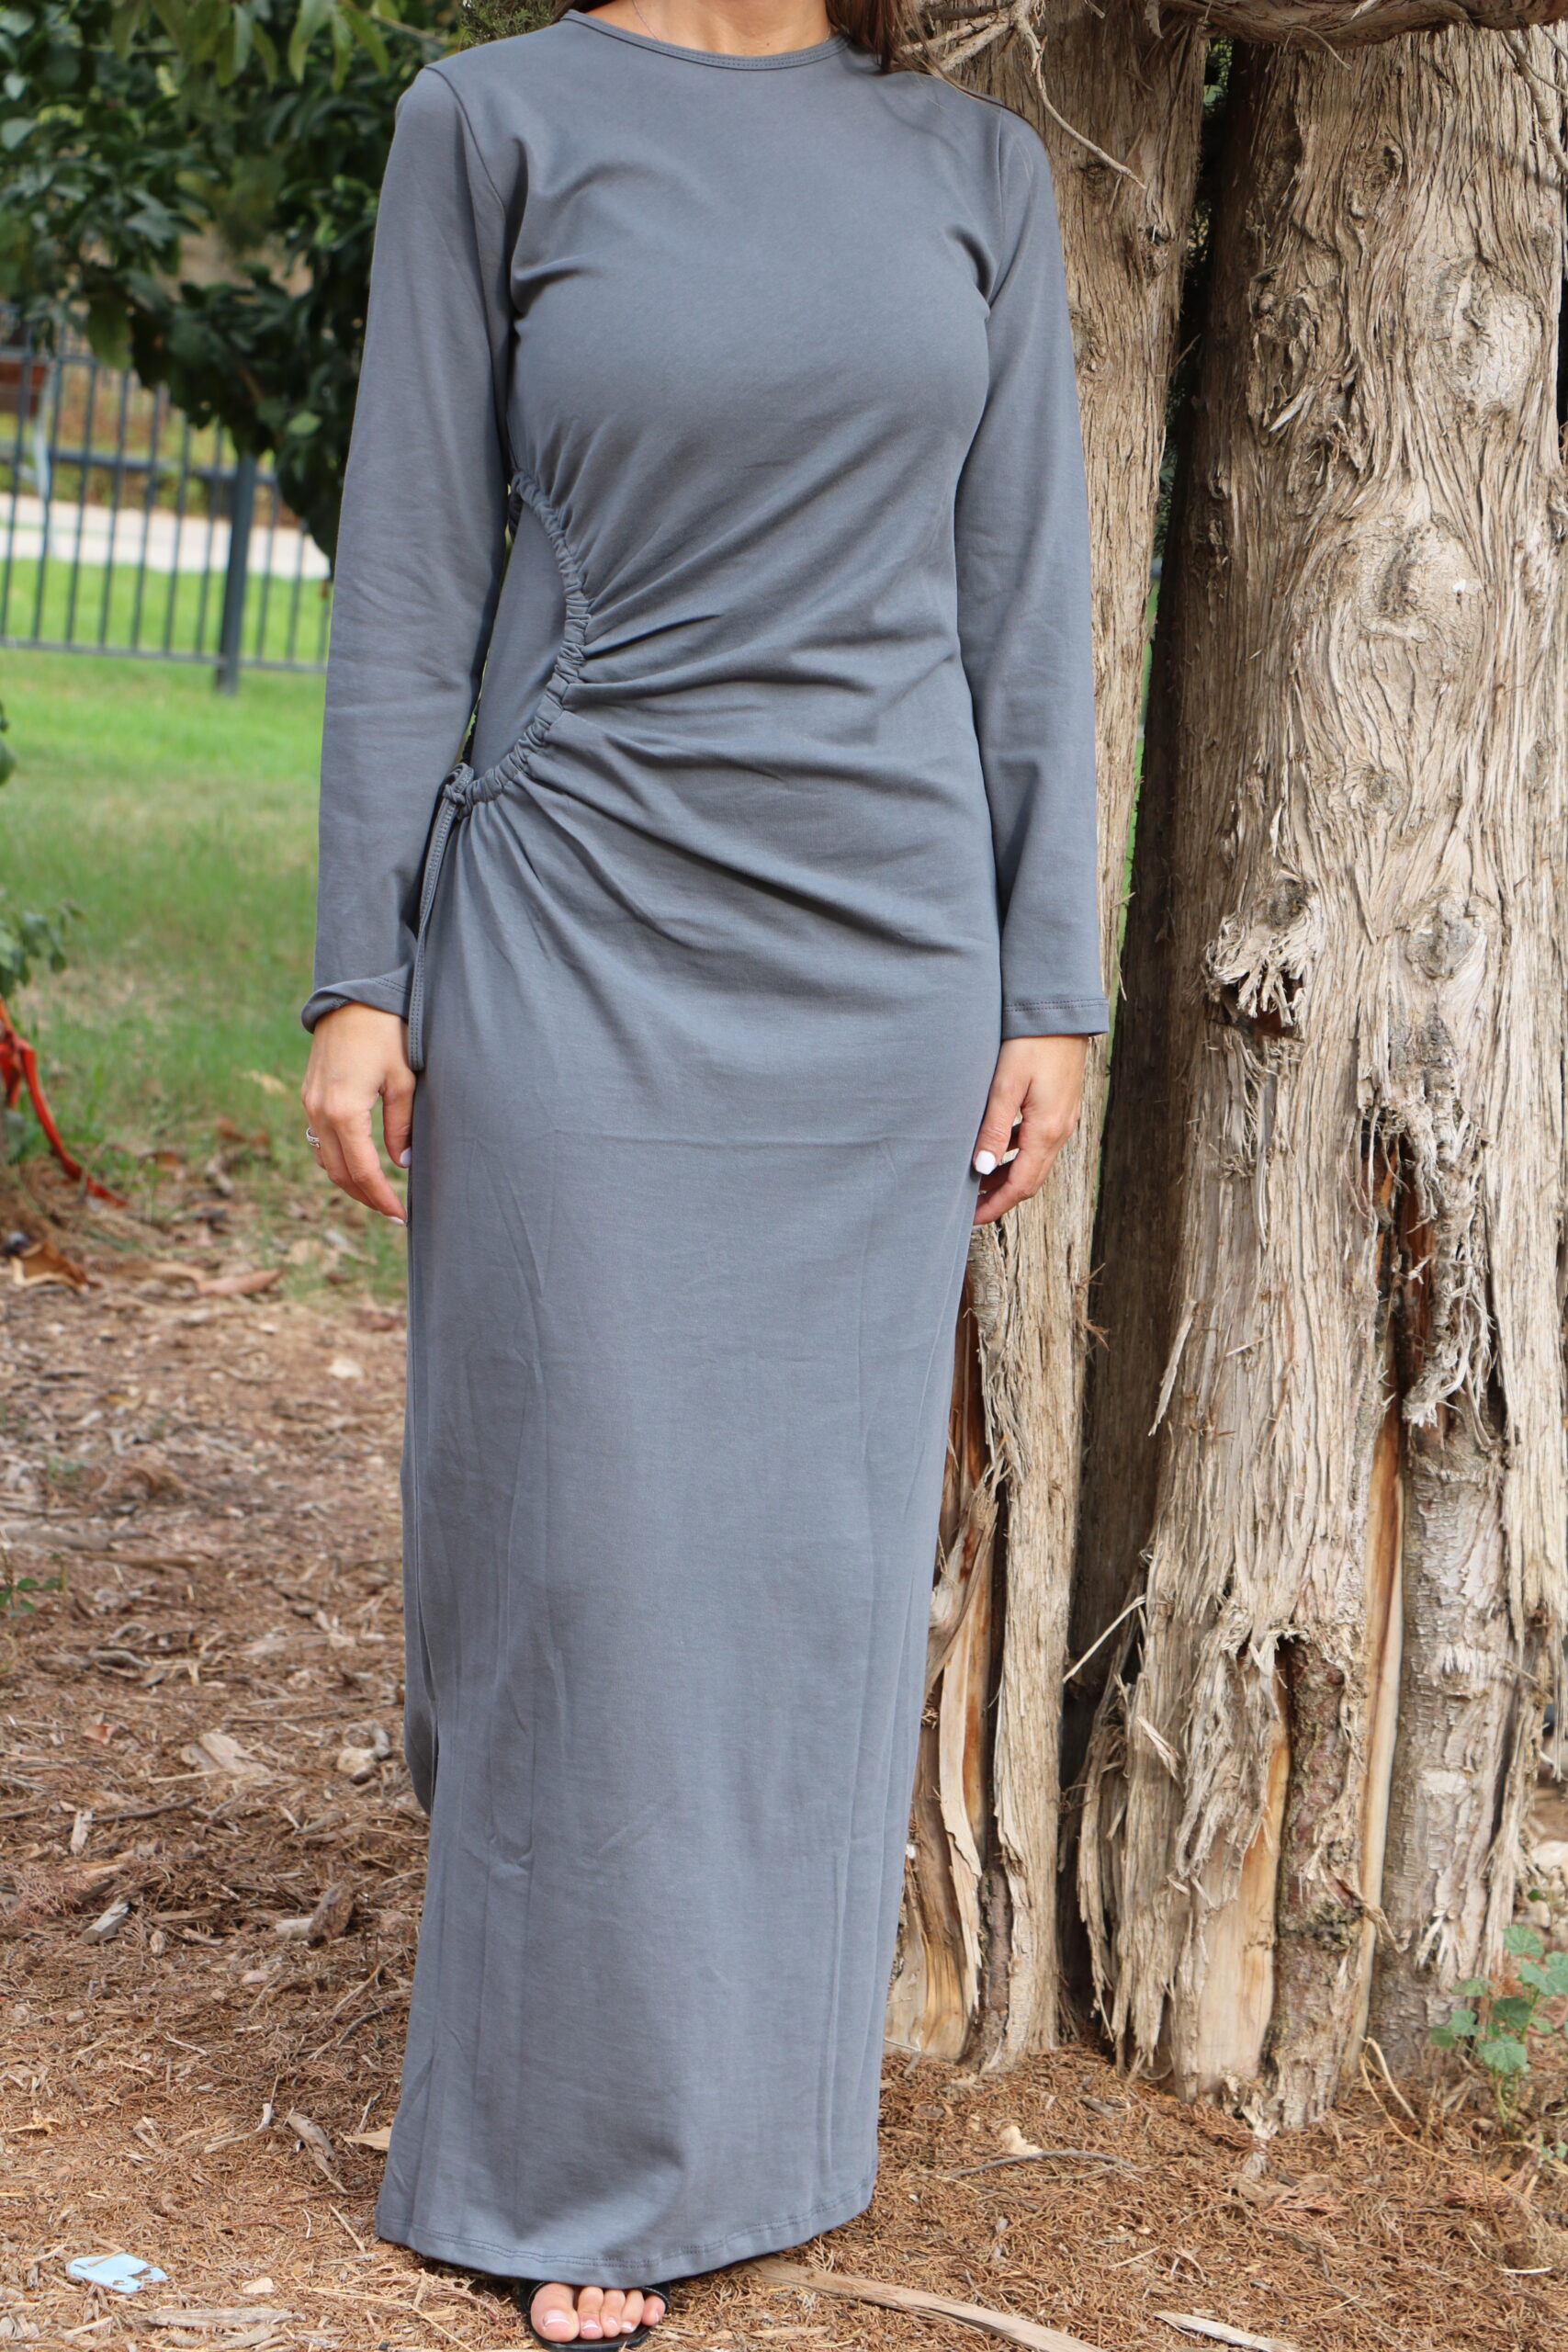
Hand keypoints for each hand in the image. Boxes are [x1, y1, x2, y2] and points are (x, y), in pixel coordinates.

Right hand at [301, 1003, 413, 1222]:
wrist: (352, 997)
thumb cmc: (385, 1034)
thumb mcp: (403, 1080)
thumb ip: (401, 1125)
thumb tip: (401, 1164)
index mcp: (344, 1111)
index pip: (363, 1171)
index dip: (381, 1198)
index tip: (400, 1215)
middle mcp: (319, 1112)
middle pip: (339, 1173)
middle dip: (366, 1197)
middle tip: (392, 1213)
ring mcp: (309, 1104)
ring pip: (325, 1160)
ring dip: (349, 1182)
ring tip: (377, 1195)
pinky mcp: (308, 1096)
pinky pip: (318, 1141)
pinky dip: (337, 1160)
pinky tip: (358, 1165)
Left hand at [971, 1034, 1089, 1225]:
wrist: (1061, 1011)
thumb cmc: (1031, 1042)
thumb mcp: (1006, 1084)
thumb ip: (993, 1128)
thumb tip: (982, 1168)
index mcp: (1047, 1130)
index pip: (1021, 1185)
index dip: (994, 1206)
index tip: (969, 1219)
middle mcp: (1060, 1130)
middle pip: (1029, 1180)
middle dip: (999, 1197)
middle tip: (968, 1208)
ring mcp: (1063, 1119)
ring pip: (1033, 1162)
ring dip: (1006, 1176)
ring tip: (975, 1181)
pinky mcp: (1059, 1106)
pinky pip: (1037, 1143)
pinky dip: (1015, 1155)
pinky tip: (996, 1148)